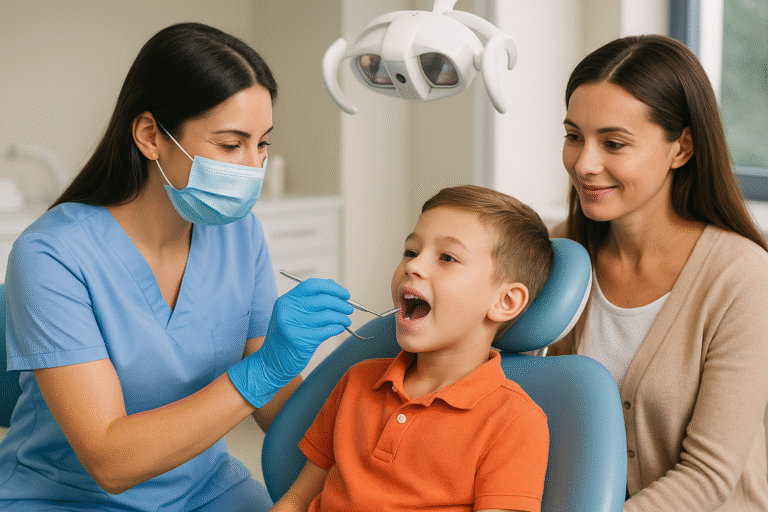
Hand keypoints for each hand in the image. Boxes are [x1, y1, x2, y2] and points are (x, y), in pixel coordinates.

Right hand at [228, 278, 352, 407]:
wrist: (271, 363)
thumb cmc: (286, 337)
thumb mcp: (291, 314)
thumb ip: (309, 301)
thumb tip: (335, 288)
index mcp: (286, 300)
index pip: (312, 285)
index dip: (332, 288)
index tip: (344, 294)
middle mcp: (288, 310)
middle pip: (323, 299)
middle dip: (341, 303)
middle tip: (349, 308)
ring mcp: (294, 325)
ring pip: (328, 315)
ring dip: (342, 317)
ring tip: (346, 321)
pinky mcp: (302, 340)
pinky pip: (328, 330)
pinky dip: (338, 328)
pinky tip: (339, 329)